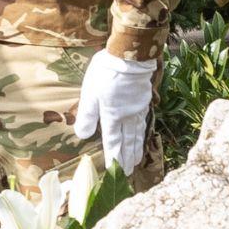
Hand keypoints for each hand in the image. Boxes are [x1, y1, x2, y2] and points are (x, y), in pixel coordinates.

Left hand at [71, 49, 159, 170]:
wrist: (130, 56)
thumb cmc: (106, 74)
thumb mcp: (89, 94)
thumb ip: (87, 116)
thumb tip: (83, 137)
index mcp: (112, 117)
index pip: (112, 142)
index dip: (113, 158)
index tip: (113, 171)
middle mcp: (127, 117)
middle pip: (128, 142)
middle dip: (128, 158)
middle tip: (129, 173)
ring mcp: (138, 109)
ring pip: (138, 134)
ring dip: (137, 149)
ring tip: (137, 161)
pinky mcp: (144, 100)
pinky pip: (144, 123)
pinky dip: (143, 134)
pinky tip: (143, 136)